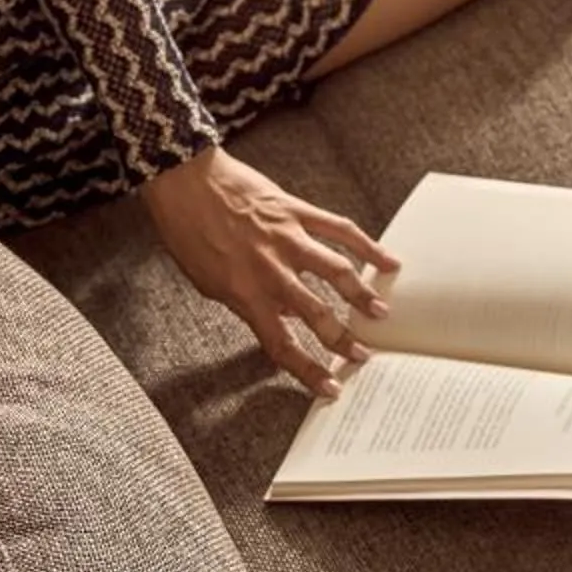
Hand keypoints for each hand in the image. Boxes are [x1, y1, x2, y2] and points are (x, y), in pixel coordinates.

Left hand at [141, 146, 398, 398]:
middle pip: (317, 314)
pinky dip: (367, 246)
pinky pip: (339, 229)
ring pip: (337, 272)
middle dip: (344, 340)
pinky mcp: (297, 212)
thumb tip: (283, 316)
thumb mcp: (210, 283)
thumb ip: (247, 302)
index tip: (331, 388)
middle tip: (363, 355)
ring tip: (381, 313)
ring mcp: (288, 239)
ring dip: (362, 295)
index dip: (310, 372)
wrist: (184, 184)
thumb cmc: (190, 234)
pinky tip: (387, 260)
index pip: (283, 344)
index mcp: (246, 295)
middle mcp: (271, 271)